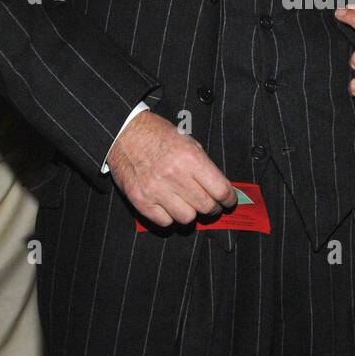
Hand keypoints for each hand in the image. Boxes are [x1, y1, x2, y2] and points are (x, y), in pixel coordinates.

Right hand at [106, 110, 236, 226]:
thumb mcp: (189, 142)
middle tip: (211, 204)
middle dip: (213, 207)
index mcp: (190, 158)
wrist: (125, 133)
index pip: (220, 190)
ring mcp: (156, 190)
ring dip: (191, 212)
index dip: (229, 199)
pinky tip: (170, 205)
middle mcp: (174, 175)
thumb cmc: (159, 136)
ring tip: (188, 204)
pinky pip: (165, 222)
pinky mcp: (141, 201)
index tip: (229, 200)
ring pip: (187, 218)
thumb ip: (205, 167)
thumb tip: (222, 189)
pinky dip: (170, 217)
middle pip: (206, 206)